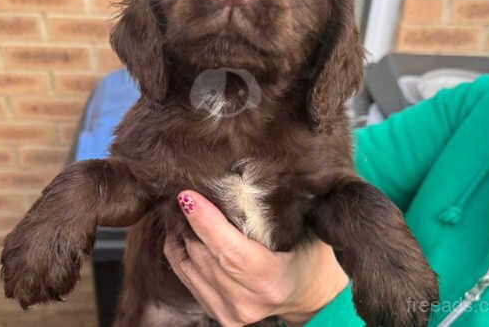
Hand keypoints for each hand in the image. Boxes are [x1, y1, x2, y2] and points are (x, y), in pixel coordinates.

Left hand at [163, 191, 348, 326]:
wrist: (307, 298)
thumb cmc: (309, 257)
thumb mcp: (307, 233)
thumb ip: (281, 210)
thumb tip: (250, 175)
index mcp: (271, 281)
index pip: (230, 252)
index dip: (205, 223)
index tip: (187, 195)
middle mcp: (246, 302)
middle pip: (204, 257)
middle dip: (189, 222)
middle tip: (181, 191)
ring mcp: (229, 312)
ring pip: (190, 266)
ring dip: (181, 235)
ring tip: (179, 207)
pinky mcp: (216, 314)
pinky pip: (186, 277)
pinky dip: (179, 252)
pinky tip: (180, 230)